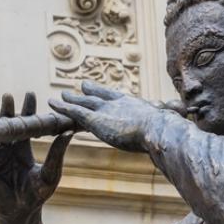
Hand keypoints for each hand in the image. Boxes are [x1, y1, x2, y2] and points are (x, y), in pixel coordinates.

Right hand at [0, 92, 72, 223]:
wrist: (21, 214)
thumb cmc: (38, 195)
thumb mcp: (50, 173)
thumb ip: (57, 154)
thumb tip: (69, 133)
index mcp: (22, 149)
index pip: (25, 124)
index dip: (27, 109)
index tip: (30, 93)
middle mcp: (6, 150)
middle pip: (5, 126)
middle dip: (6, 111)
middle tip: (8, 96)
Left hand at [48, 81, 173, 152]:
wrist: (158, 129)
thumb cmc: (164, 132)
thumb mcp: (162, 130)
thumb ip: (159, 132)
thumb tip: (172, 137)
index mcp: (132, 105)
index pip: (116, 98)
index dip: (107, 95)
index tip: (106, 91)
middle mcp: (116, 104)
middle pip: (98, 97)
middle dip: (89, 93)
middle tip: (82, 86)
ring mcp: (105, 110)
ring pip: (83, 102)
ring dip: (71, 99)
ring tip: (60, 96)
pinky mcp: (94, 119)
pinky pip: (74, 111)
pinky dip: (62, 106)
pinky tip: (51, 102)